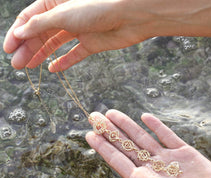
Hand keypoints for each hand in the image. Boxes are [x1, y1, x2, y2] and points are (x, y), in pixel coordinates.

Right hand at [3, 0, 151, 71]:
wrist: (130, 17)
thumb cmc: (98, 8)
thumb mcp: (62, 15)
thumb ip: (40, 25)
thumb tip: (19, 33)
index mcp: (55, 3)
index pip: (30, 19)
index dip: (18, 34)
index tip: (9, 49)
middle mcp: (66, 16)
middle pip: (41, 33)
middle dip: (28, 48)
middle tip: (17, 65)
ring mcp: (79, 30)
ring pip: (55, 44)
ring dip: (42, 55)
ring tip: (29, 67)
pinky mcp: (91, 43)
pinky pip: (75, 54)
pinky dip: (65, 61)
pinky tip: (54, 69)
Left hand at [85, 110, 210, 177]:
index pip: (117, 159)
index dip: (102, 146)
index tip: (90, 133)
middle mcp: (151, 167)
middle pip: (125, 145)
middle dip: (109, 130)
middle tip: (94, 116)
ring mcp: (166, 158)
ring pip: (142, 137)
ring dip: (126, 125)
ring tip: (112, 113)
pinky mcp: (182, 151)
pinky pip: (166, 135)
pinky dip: (155, 125)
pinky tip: (144, 116)